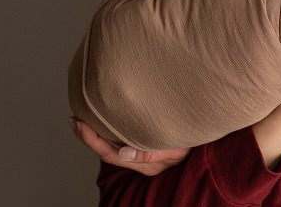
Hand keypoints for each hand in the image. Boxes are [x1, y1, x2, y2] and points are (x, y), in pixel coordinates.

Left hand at [69, 117, 190, 175]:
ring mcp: (142, 154)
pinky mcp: (146, 146)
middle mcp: (139, 160)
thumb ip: (150, 153)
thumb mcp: (176, 150)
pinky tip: (107, 120)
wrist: (206, 142)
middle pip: (106, 150)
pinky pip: (123, 140)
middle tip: (74, 118)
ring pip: (113, 145)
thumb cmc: (193, 146)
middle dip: (88, 135)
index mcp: (143, 163)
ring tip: (84, 117)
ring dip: (97, 132)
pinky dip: (111, 130)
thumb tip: (123, 152)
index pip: (110, 153)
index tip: (77, 123)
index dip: (90, 140)